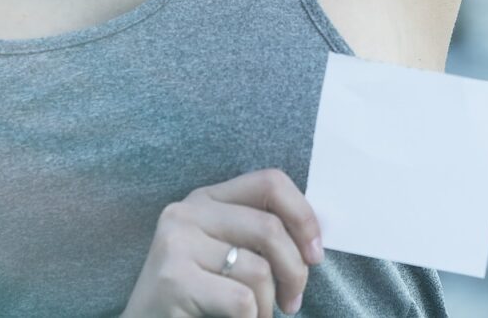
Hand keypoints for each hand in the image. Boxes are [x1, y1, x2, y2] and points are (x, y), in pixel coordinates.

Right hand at [120, 168, 324, 317]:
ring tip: (259, 317)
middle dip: (295, 271)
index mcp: (207, 198)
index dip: (304, 217)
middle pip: (269, 228)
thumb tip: (314, 241)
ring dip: (268, 305)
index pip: (270, 182)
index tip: (315, 255)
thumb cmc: (197, 297)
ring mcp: (176, 243)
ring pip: (258, 269)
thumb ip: (260, 237)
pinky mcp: (172, 279)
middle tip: (293, 302)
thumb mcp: (227, 254)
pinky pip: (241, 299)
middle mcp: (187, 212)